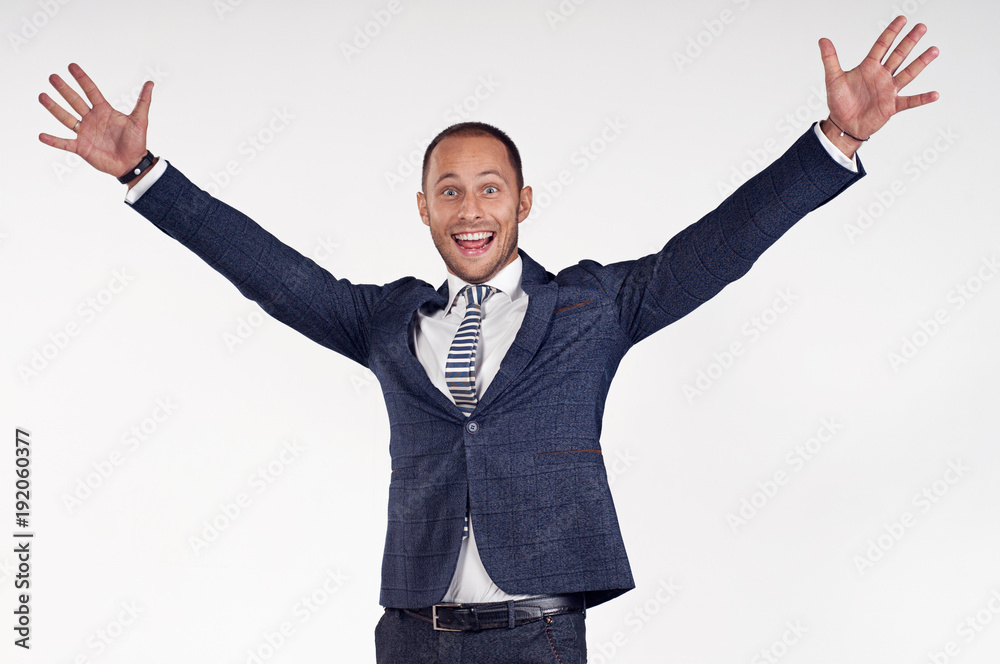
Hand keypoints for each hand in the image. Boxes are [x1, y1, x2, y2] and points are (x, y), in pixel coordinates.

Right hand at [38, 63, 152, 177]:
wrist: (133, 164)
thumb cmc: (137, 142)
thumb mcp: (140, 120)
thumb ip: (143, 101)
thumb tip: (151, 83)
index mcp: (104, 111)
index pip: (91, 91)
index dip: (82, 79)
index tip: (71, 66)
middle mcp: (91, 119)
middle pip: (75, 101)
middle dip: (64, 89)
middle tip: (52, 77)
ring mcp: (85, 133)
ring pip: (66, 118)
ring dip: (54, 108)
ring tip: (42, 96)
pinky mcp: (81, 148)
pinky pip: (64, 143)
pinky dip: (53, 141)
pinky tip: (42, 135)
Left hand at [819, 17, 938, 149]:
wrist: (842, 124)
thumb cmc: (839, 102)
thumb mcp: (833, 78)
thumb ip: (830, 58)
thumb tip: (822, 40)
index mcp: (868, 67)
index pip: (882, 45)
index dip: (891, 32)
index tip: (902, 19)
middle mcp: (881, 76)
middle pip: (898, 55)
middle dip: (910, 41)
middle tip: (922, 27)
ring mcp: (888, 90)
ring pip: (907, 73)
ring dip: (921, 62)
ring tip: (934, 50)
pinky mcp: (891, 106)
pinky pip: (909, 101)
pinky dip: (922, 98)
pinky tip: (935, 94)